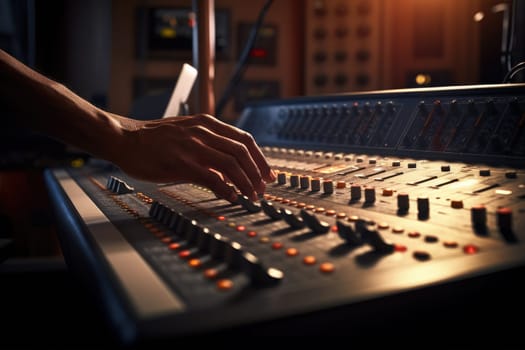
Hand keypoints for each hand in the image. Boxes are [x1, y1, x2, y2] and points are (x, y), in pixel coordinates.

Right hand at [113, 113, 275, 202]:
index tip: (267, 174)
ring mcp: (193, 147)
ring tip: (251, 196)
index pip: (244, 139)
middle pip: (243, 152)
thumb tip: (228, 167)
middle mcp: (204, 132)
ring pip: (232, 165)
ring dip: (246, 183)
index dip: (260, 159)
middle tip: (262, 189)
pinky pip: (213, 178)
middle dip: (257, 173)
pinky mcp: (182, 163)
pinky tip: (231, 198)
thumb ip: (209, 144)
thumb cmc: (154, 139)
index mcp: (208, 123)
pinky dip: (227, 190)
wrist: (124, 138)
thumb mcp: (187, 132)